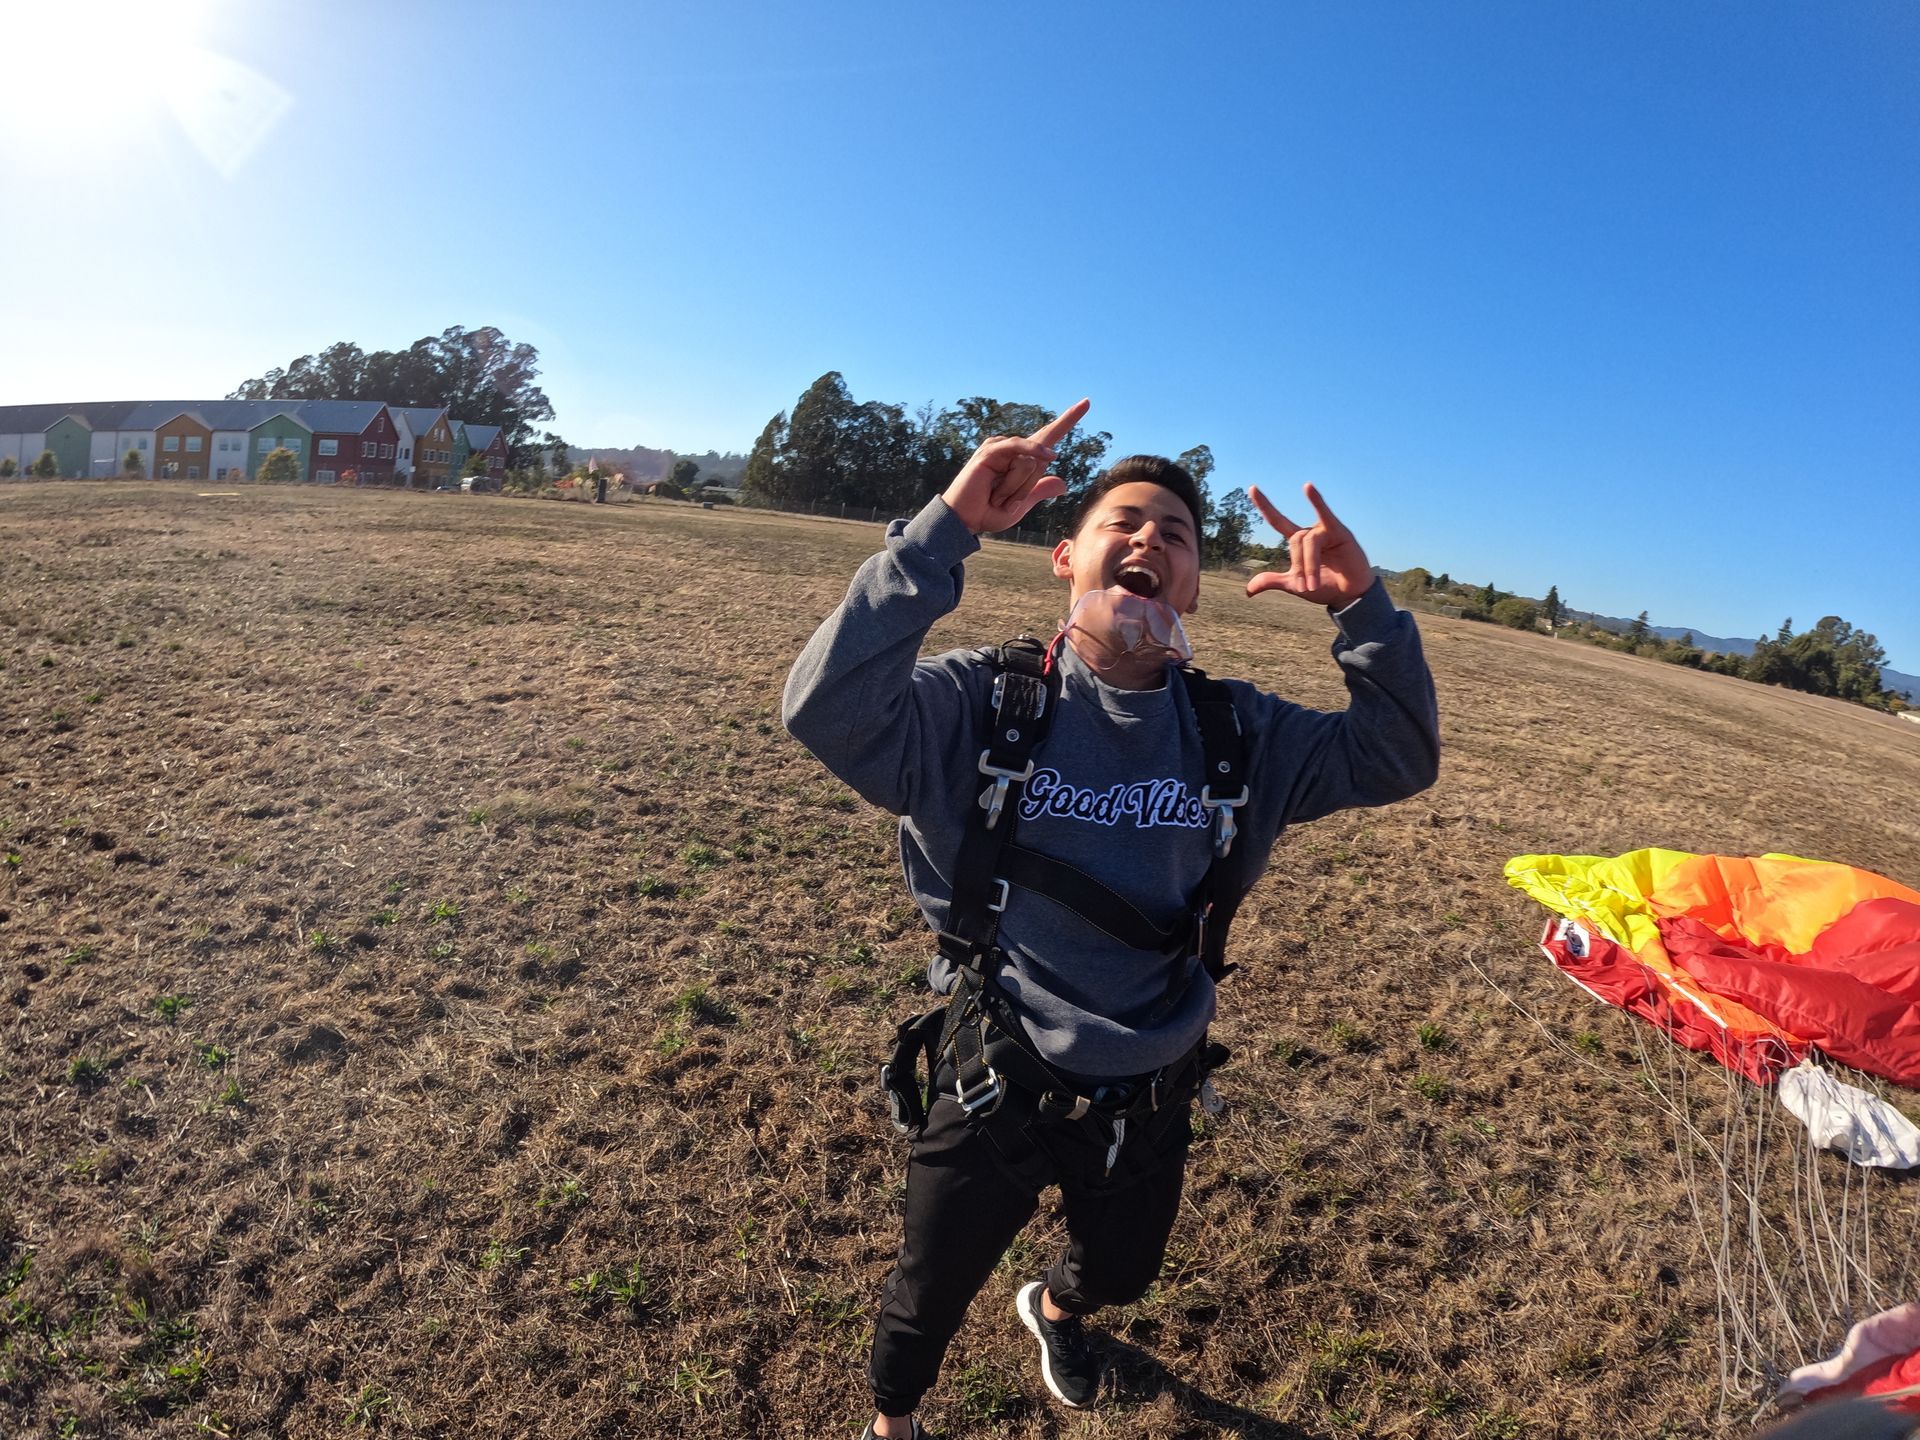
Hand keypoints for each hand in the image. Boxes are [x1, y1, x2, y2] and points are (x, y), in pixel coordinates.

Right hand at [941, 399, 1089, 534]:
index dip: (1068, 419)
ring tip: (997, 497)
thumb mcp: (1021, 505)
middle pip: (1043, 458)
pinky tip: (1016, 475)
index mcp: (1022, 459)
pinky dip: (1019, 470)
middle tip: (1002, 502)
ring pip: (1033, 462)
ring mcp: (1001, 447)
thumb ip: (1040, 491)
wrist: (965, 520)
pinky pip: (1019, 453)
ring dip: (1018, 487)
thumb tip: (1064, 484)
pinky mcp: (991, 450)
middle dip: (1027, 488)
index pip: (1049, 434)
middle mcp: (1013, 449)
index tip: (1087, 402)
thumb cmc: (989, 512)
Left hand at [1245, 483, 1373, 607]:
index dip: (1265, 507)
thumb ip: (1272, 581)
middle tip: (1305, 588)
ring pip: (1307, 541)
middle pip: (1294, 541)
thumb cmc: (1325, 587)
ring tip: (1314, 585)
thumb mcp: (1294, 585)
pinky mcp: (1340, 532)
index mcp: (1299, 542)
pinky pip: (1325, 515)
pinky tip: (1307, 487)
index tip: (1252, 488)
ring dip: (1309, 566)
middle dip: (1298, 567)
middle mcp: (1311, 533)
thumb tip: (1248, 591)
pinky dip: (1316, 501)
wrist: (1349, 596)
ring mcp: (1325, 530)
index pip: (1278, 521)